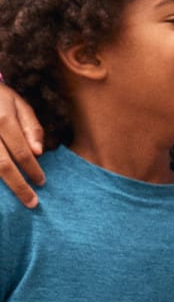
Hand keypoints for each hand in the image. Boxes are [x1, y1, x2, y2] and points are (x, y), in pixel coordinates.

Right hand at [0, 83, 44, 207]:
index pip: (22, 151)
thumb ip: (32, 127)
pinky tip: (1, 193)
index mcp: (3, 120)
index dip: (32, 169)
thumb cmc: (0, 99)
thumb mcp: (20, 105)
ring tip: (14, 202)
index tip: (41, 183)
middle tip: (32, 202)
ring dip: (2, 186)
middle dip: (18, 186)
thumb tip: (39, 152)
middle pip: (2, 166)